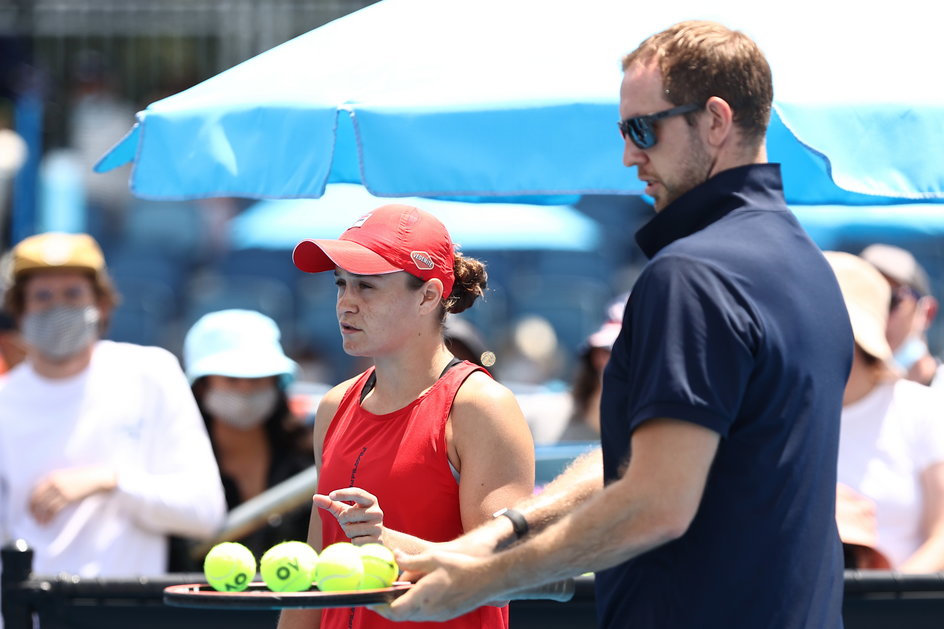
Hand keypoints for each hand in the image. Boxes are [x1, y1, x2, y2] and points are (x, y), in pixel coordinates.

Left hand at [29, 465, 116, 523]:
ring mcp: (61, 490)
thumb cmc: (87, 476)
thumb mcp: (69, 476)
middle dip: (33, 511)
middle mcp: (55, 483)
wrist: (100, 477)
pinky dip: (49, 517)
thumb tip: (47, 496)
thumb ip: (57, 483)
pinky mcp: (68, 498)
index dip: (30, 502)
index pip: (35, 491)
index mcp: (53, 476)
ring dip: (40, 517)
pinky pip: (54, 510)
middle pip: (37, 499)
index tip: (30, 509)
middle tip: (34, 518)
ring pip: (44, 506)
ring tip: (41, 523)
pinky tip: (49, 522)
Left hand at [313, 487, 383, 544]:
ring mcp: (378, 527)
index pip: (357, 493)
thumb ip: (330, 504)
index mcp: (370, 500)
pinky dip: (354, 541)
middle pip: (349, 514)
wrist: (377, 537)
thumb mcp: (344, 510)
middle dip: (343, 520)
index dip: (343, 493)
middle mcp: (377, 512)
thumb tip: (315, 497)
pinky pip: (356, 541)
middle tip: (350, 522)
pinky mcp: (377, 540)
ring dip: (348, 532)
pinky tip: (361, 539)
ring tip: (357, 531)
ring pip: (351, 529)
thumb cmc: (357, 520)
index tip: (331, 495)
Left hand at [373, 548, 501, 621]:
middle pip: (400, 615)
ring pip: (412, 615)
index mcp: (423, 597)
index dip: (380, 607)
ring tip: (396, 593)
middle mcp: (428, 611)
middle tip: (379, 597)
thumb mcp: (434, 559)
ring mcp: (438, 615)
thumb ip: (412, 560)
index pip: (394, 610)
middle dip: (388, 608)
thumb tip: (395, 556)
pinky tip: (416, 593)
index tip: (371, 600)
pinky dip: (414, 606)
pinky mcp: (445, 615)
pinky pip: (423, 614)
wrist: (488, 580)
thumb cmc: (461, 567)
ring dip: (401, 607)